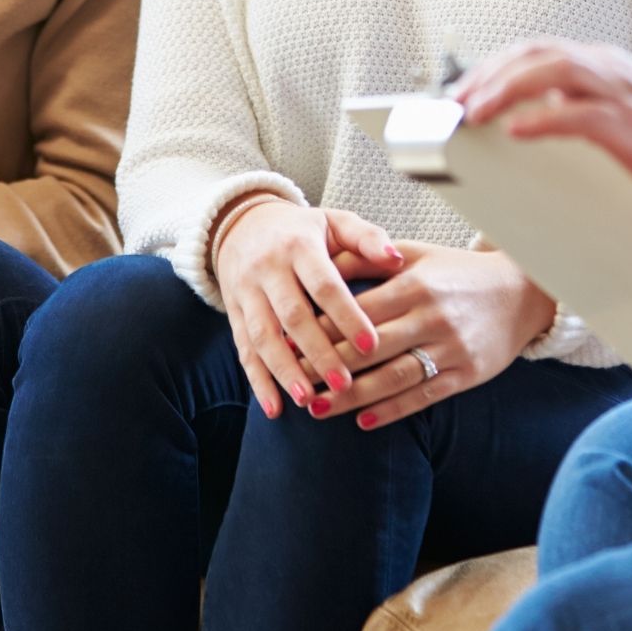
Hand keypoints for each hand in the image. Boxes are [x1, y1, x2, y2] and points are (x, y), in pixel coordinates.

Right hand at [213, 199, 404, 419]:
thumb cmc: (303, 229)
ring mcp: (247, 292)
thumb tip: (397, 259)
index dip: (347, 315)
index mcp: (299, 245)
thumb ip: (367, 238)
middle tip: (343, 385)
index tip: (371, 346)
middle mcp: (268, 269)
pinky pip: (243, 350)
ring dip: (285, 371)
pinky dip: (257, 381)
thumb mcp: (334, 222)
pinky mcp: (234, 313)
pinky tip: (274, 409)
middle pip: (293, 315)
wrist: (242, 225)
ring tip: (308, 401)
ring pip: (264, 336)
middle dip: (318, 352)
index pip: (325, 284)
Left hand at [304, 243, 556, 430]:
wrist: (522, 291)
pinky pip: (423, 396)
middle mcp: (432, 317)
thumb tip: (322, 263)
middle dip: (326, 366)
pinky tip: (363, 421)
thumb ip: (369, 259)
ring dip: (351, 397)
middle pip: (369, 348)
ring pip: (393, 378)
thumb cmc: (458, 271)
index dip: (320, 329)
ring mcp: (451, 348)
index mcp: (415, 284)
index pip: (357, 311)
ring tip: (316, 408)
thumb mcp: (416, 255)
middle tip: (292, 380)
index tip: (287, 342)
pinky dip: (392, 410)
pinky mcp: (467, 375)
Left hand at [455, 40, 631, 218]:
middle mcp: (610, 69)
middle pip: (536, 54)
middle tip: (456, 102)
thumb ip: (575, 109)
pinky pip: (579, 116)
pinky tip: (515, 131)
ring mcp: (621, 94)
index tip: (461, 89)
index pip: (536, 51)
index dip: (494, 65)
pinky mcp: (630, 126)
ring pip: (553, 71)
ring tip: (474, 113)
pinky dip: (544, 119)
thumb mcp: (615, 117)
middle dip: (489, 74)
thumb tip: (521, 118)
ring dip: (506, 89)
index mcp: (604, 64)